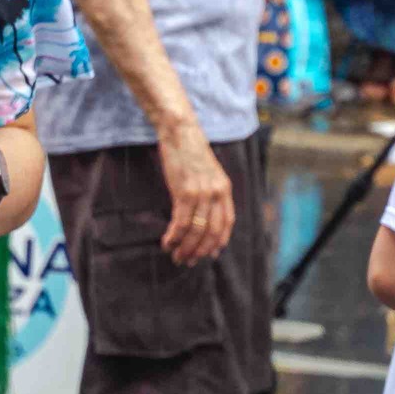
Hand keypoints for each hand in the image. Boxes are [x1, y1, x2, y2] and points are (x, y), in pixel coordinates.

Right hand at [155, 123, 234, 263]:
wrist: (180, 132)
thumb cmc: (190, 151)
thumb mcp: (207, 172)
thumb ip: (210, 192)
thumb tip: (203, 214)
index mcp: (225, 189)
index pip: (227, 223)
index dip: (219, 242)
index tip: (209, 255)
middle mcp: (217, 193)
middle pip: (212, 231)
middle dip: (200, 250)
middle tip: (188, 261)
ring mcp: (202, 193)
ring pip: (196, 230)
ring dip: (185, 247)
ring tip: (176, 256)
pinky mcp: (184, 192)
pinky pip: (181, 222)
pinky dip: (174, 236)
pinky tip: (167, 242)